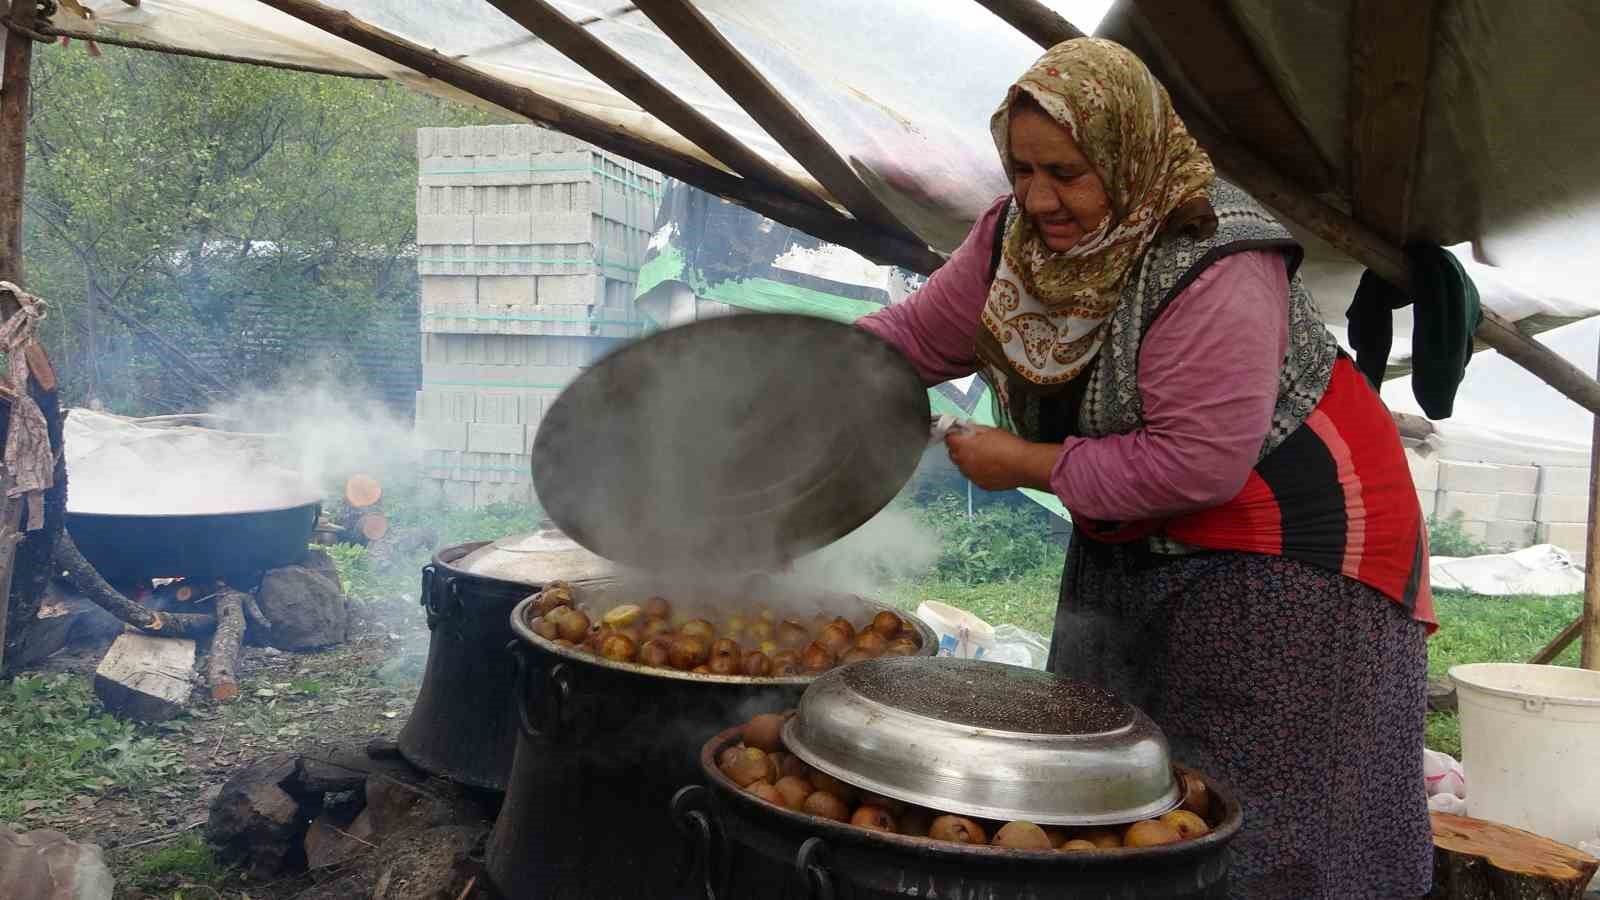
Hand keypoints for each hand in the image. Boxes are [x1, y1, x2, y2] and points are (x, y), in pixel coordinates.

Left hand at [943, 425, 1059, 491]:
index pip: (949, 439)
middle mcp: (963, 464)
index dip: (954, 434)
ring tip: (985, 456)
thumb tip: (964, 429)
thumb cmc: (1008, 445)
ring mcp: (971, 476)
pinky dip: (978, 471)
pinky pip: (974, 476)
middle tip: (973, 443)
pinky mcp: (981, 485)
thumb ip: (972, 429)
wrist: (1024, 465)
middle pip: (953, 454)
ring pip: (963, 467)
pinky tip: (991, 466)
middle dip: (960, 448)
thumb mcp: (989, 430)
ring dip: (968, 460)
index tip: (960, 433)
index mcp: (963, 447)